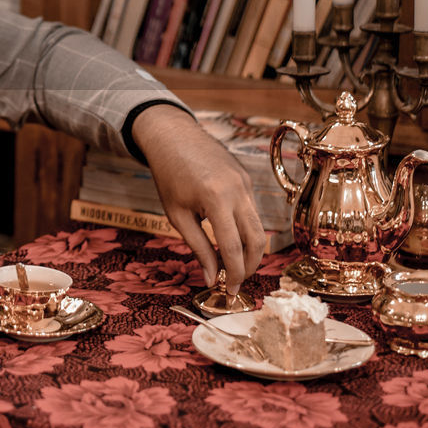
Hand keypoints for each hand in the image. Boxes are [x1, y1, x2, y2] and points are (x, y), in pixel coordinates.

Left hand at [132, 104, 264, 292]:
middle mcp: (238, 190)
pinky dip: (246, 229)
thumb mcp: (177, 215)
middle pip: (257, 240)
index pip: (234, 248)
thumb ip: (197, 248)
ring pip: (259, 226)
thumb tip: (210, 278)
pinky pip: (252, 210)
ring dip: (250, 250)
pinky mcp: (247, 178)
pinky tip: (231, 239)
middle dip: (250, 266)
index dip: (234, 275)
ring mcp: (246, 182)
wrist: (172, 136)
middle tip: (235, 282)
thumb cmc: (168, 175)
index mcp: (216, 199)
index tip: (229, 292)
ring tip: (234, 265)